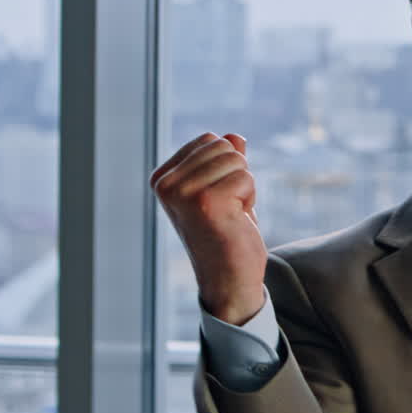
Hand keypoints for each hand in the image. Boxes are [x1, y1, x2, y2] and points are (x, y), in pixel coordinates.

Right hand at [150, 131, 266, 324]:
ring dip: (244, 187)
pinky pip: (246, 177)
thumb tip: (233, 136)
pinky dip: (249, 199)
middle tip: (227, 207)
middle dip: (236, 174)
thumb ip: (224, 162)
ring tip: (230, 213)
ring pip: (237, 160)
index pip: (210, 140)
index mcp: (162, 178)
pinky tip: (235, 220)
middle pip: (224, 146)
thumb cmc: (226, 232)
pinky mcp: (207, 202)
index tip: (217, 197)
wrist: (229, 276)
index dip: (225, 167)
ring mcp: (184, 193)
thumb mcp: (222, 189)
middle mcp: (166, 184)